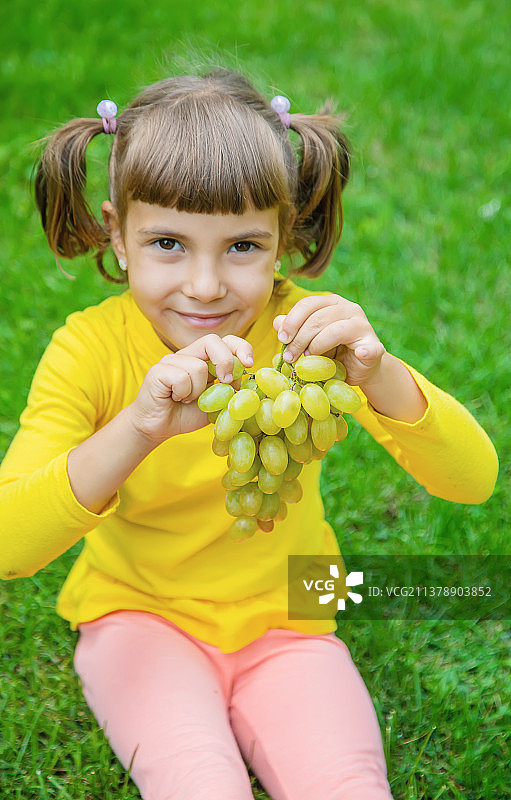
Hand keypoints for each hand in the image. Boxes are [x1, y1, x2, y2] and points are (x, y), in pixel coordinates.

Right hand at [128, 334, 253, 443]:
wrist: (158, 428)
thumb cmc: (186, 413)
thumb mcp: (216, 402)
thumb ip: (230, 389)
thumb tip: (245, 377)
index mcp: (203, 358)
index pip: (225, 340)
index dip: (240, 347)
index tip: (249, 364)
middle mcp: (187, 354)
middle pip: (212, 341)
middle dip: (225, 361)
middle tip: (224, 382)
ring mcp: (171, 360)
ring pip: (197, 367)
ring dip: (198, 390)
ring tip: (188, 399)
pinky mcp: (157, 371)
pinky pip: (181, 378)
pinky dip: (183, 393)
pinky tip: (176, 399)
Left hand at [273, 294, 385, 386]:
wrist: (358, 368)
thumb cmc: (332, 352)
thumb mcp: (309, 340)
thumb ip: (295, 330)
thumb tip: (277, 322)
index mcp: (332, 303)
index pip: (308, 304)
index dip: (292, 321)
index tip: (281, 339)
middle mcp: (349, 309)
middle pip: (318, 318)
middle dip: (299, 339)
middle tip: (289, 357)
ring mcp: (363, 326)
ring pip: (335, 331)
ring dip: (316, 347)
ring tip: (308, 360)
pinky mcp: (374, 345)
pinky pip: (368, 347)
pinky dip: (364, 351)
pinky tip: (358, 354)